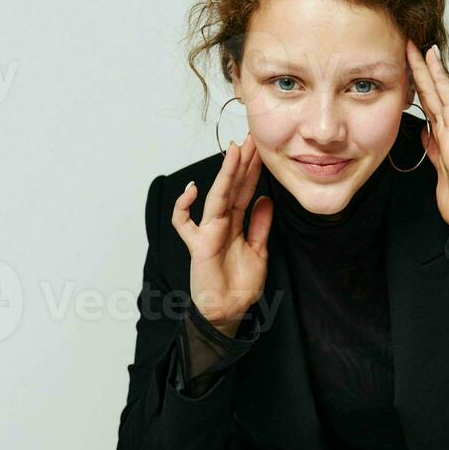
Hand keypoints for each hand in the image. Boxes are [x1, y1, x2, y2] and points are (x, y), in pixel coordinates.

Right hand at [171, 132, 273, 334]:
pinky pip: (183, 223)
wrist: (229, 311)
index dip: (253, 171)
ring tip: (234, 152)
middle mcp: (221, 223)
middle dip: (241, 163)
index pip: (245, 191)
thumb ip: (260, 225)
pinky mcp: (197, 245)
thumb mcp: (259, 251)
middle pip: (232, 188)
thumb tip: (265, 199)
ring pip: (216, 197)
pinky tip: (192, 191)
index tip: (261, 150)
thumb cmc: (240, 285)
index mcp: (236, 223)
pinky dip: (183, 207)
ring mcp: (208, 232)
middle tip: (250, 138)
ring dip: (225, 174)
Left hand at [405, 40, 448, 250]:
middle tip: (412, 43)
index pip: (428, 101)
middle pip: (437, 95)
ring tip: (433, 57)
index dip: (417, 79)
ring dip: (442, 80)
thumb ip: (435, 148)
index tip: (405, 57)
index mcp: (445, 136)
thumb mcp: (441, 169)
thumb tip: (426, 132)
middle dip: (424, 70)